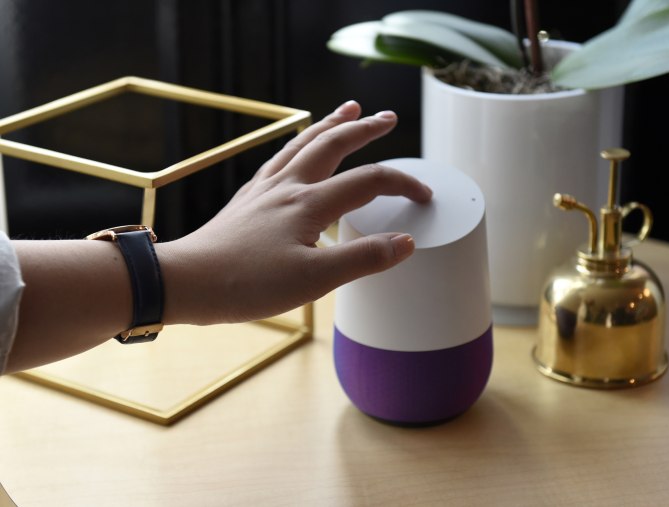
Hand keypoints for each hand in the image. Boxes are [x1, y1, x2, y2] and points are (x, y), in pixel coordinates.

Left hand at [157, 100, 432, 324]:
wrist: (186, 282)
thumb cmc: (246, 284)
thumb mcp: (315, 280)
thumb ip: (363, 258)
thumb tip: (406, 243)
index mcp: (309, 204)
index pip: (369, 181)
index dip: (403, 183)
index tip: (425, 195)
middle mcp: (287, 187)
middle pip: (333, 144)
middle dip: (364, 129)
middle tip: (387, 117)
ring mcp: (264, 190)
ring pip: (303, 144)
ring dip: (330, 125)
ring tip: (347, 110)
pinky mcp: (247, 200)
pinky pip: (280, 160)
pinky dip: (298, 146)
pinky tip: (297, 152)